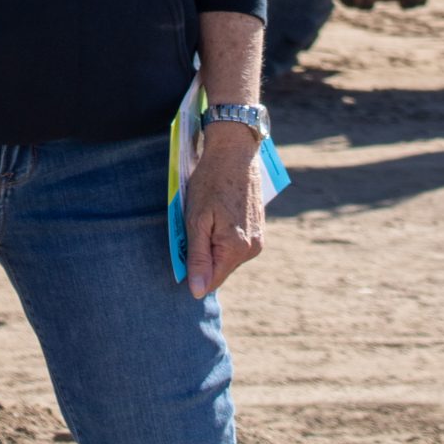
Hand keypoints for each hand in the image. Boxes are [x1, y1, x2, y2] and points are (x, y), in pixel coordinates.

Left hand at [183, 129, 265, 297]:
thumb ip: (198, 257)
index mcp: (236, 249)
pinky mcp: (259, 229)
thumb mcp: (196, 219)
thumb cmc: (211, 181)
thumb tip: (197, 292)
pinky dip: (223, 236)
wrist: (235, 151)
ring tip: (208, 216)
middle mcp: (253, 249)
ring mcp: (259, 239)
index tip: (184, 247)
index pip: (211, 280)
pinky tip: (219, 213)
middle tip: (195, 224)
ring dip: (213, 244)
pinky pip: (236, 245)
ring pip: (227, 257)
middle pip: (219, 269)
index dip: (193, 270)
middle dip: (203, 255)